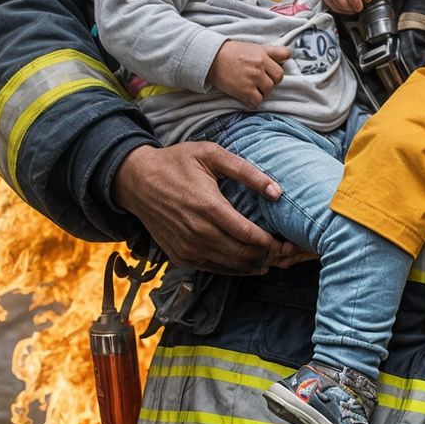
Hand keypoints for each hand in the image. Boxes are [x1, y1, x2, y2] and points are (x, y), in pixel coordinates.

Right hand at [114, 142, 305, 272]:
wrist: (136, 181)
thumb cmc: (176, 163)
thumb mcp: (211, 154)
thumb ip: (247, 172)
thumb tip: (277, 191)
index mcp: (208, 207)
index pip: (248, 235)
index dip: (271, 243)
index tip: (287, 242)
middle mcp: (197, 233)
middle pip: (242, 255)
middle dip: (269, 257)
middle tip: (286, 253)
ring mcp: (187, 248)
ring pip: (230, 266)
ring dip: (254, 266)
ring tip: (274, 260)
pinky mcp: (180, 257)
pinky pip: (213, 269)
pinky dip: (234, 269)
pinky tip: (249, 263)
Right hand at [209, 40, 289, 107]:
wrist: (210, 60)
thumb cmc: (229, 53)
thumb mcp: (251, 47)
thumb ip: (267, 52)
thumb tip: (284, 58)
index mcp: (263, 52)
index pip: (285, 55)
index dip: (280, 62)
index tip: (272, 68)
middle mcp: (260, 65)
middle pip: (279, 77)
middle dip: (271, 79)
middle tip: (259, 80)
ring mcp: (254, 78)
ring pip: (269, 90)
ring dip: (262, 91)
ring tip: (251, 87)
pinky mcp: (246, 91)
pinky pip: (258, 101)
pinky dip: (253, 101)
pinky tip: (246, 96)